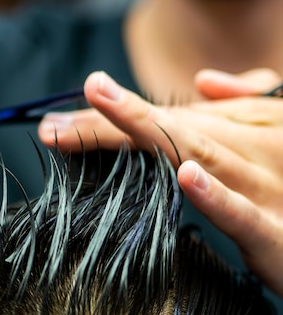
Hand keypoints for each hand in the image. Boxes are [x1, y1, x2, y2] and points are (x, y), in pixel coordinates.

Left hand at [38, 68, 282, 295]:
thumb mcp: (275, 142)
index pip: (173, 116)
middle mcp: (253, 149)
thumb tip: (208, 80)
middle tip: (53, 124)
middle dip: (111, 121)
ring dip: (146, 134)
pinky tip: (185, 176)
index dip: (120, 113)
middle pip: (172, 129)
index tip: (69, 110)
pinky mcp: (277, 234)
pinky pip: (243, 212)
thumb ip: (245, 109)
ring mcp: (267, 187)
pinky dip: (216, 195)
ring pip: (199, 155)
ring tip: (98, 111)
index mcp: (248, 131)